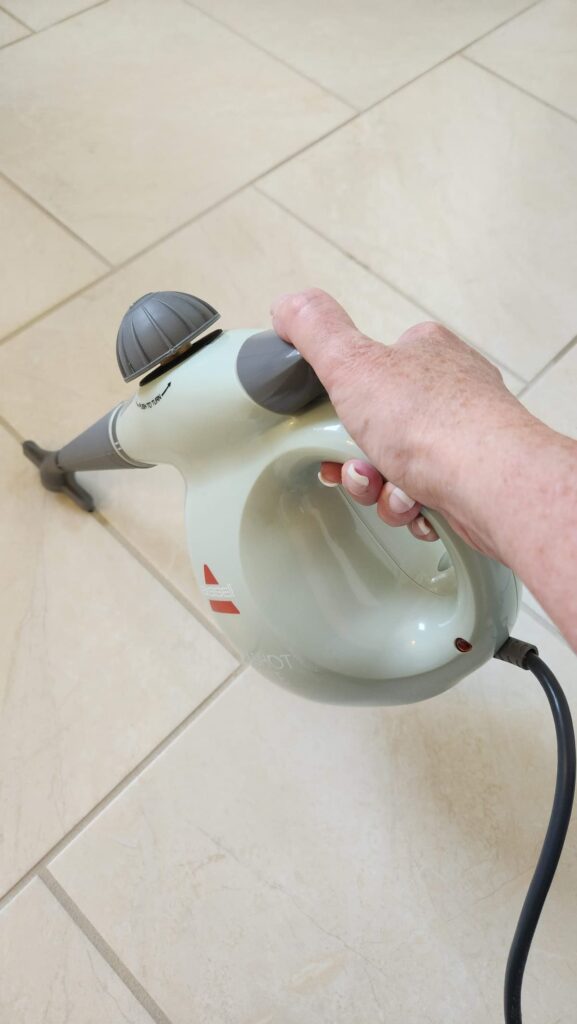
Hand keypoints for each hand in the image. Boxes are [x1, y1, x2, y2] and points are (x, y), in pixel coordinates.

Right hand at [270, 288, 534, 558]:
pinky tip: (419, 507)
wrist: (491, 484)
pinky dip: (413, 508)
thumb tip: (289, 305)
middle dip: (359, 460)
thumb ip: (316, 331)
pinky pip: (424, 497)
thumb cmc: (434, 423)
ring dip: (383, 490)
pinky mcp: (472, 479)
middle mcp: (449, 390)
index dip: (341, 402)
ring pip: (398, 468)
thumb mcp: (354, 364)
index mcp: (424, 352)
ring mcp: (463, 436)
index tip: (329, 424)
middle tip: (360, 468)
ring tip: (395, 492)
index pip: (369, 368)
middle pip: (377, 427)